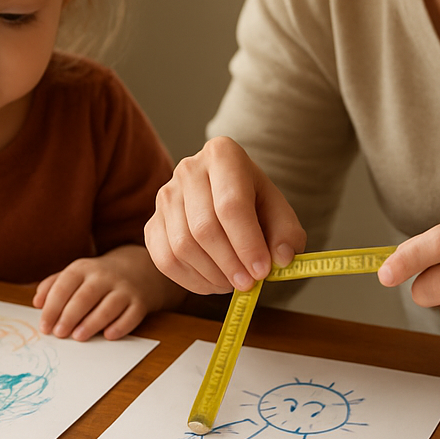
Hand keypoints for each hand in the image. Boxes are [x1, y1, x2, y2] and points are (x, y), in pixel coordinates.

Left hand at [33, 244, 185, 340]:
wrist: (140, 268)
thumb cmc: (99, 277)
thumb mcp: (76, 273)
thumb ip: (54, 285)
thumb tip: (37, 303)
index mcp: (84, 268)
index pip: (64, 286)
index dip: (52, 307)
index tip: (44, 326)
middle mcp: (104, 276)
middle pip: (85, 296)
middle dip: (70, 316)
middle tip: (59, 334)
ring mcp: (124, 289)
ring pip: (108, 306)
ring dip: (92, 323)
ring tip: (78, 337)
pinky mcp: (141, 302)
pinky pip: (131, 315)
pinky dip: (120, 326)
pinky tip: (108, 335)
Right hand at [145, 136, 306, 294]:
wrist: (225, 197)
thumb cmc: (254, 203)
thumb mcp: (279, 211)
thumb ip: (287, 234)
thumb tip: (282, 258)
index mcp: (223, 154)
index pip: (231, 205)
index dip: (247, 243)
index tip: (262, 271)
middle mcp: (188, 169)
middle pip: (204, 228)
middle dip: (230, 264)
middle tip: (249, 283)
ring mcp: (165, 196)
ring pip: (182, 247)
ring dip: (212, 275)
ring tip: (234, 282)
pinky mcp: (152, 222)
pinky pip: (165, 260)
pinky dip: (191, 281)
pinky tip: (213, 282)